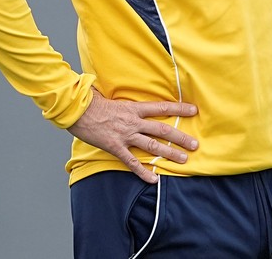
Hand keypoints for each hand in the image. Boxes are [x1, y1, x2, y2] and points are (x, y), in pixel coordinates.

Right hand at [67, 88, 198, 183]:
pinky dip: (143, 172)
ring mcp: (125, 135)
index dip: (179, 108)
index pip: (162, 107)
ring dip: (169, 153)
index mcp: (134, 107)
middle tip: (195, 144)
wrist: (76, 110)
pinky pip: (132, 162)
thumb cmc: (91, 101)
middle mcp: (133, 121)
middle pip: (162, 129)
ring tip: (183, 160)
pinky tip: (154, 179)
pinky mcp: (115, 147)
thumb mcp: (112, 96)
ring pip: (152, 146)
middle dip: (180, 137)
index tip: (194, 110)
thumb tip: (129, 91)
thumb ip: (123, 99)